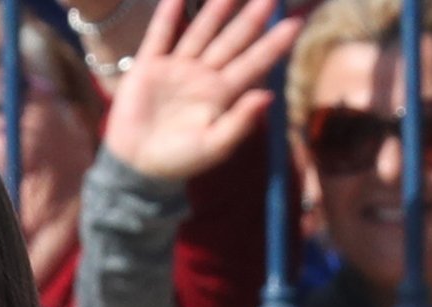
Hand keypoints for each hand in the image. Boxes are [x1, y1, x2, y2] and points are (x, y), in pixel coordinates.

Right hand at [102, 0, 301, 184]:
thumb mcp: (214, 146)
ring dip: (217, 9)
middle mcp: (203, 76)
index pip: (253, 63)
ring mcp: (176, 69)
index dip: (273, 45)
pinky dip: (167, 16)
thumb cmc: (177, 161)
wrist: (135, 167)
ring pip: (201, 32)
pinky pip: (160, 36)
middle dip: (252, 17)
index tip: (295, 24)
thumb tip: (268, 96)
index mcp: (221, 94)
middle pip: (233, 40)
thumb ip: (240, 122)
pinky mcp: (148, 68)